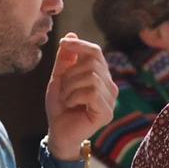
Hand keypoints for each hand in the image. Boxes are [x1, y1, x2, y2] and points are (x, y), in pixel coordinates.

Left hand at [43, 34, 116, 158]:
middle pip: (92, 63)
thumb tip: (72, 34)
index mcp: (101, 76)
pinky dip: (74, 96)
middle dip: (70, 74)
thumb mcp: (60, 78)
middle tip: (63, 89)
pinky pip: (92, 92)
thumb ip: (66, 59)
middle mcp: (110, 86)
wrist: (58, 133)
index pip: (96, 52)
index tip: (63, 43)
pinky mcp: (107, 112)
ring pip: (91, 77)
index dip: (80, 45)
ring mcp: (111, 100)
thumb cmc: (60, 107)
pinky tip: (71, 105)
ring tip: (66, 98)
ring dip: (70, 87)